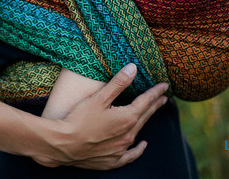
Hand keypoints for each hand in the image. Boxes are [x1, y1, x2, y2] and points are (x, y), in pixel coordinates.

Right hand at [33, 63, 168, 169]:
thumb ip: (118, 83)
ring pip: (139, 132)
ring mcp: (121, 149)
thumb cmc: (79, 119)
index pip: (146, 101)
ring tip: (151, 114)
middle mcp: (128, 135)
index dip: (155, 92)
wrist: (63, 144)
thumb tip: (134, 68)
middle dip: (155, 105)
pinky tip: (142, 145)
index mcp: (127, 117)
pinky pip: (131, 155)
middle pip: (145, 116)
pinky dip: (138, 150)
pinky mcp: (113, 160)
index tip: (165, 86)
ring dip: (146, 121)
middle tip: (164, 97)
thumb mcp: (99, 98)